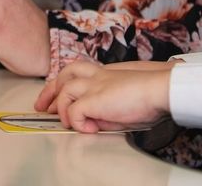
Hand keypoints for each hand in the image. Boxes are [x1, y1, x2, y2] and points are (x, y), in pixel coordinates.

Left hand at [34, 60, 173, 132]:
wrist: (160, 88)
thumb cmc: (151, 96)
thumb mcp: (124, 103)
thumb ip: (106, 108)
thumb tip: (93, 122)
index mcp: (105, 74)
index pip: (77, 72)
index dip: (63, 83)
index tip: (56, 97)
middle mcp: (97, 76)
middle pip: (64, 74)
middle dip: (49, 89)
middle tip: (42, 105)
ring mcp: (95, 84)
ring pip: (64, 89)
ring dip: (61, 107)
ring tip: (65, 121)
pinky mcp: (95, 98)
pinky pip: (74, 110)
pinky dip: (75, 121)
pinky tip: (87, 128)